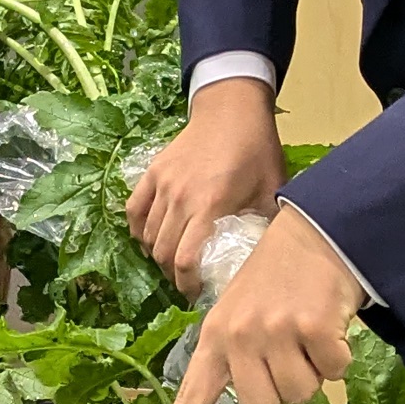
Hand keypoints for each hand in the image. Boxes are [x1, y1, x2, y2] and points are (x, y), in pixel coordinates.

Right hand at [128, 79, 284, 284]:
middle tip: (187, 282)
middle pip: (163, 253)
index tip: (197, 293)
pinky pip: (134, 210)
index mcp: (210, 206)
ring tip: (173, 263)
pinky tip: (151, 240)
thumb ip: (265, 224)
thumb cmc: (256, 150)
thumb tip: (266, 258)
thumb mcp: (271, 190)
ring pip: (147, 235)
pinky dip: (138, 230)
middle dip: (173, 275)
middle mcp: (180, 198)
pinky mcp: (152, 173)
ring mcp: (162, 184)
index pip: (185, 259)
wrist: (232, 109)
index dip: (187, 284)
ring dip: (157, 256)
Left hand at [154, 207, 359, 403]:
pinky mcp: (310, 326)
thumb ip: (240, 355)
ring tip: (309, 337)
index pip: (192, 393)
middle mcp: (238, 336)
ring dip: (314, 374)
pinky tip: (330, 327)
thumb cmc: (277, 279)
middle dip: (284, 392)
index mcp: (214, 336)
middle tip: (291, 356)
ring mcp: (273, 331)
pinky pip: (333, 372)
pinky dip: (339, 357)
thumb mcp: (241, 311)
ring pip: (300, 395)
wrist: (313, 234)